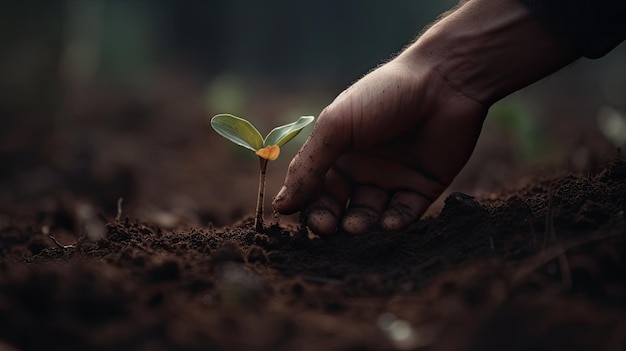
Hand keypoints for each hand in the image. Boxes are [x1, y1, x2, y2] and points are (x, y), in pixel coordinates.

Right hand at [272, 56, 486, 234]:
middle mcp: (362, 168)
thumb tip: (280, 206)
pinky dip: (394, 223)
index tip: (299, 219)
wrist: (443, 83)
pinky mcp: (422, 187)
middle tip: (329, 228)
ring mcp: (392, 179)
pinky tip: (387, 223)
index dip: (306, 206)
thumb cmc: (382, 97)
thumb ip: (308, 167)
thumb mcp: (336, 127)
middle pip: (338, 207)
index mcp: (337, 152)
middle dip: (330, 221)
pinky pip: (404, 214)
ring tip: (357, 225)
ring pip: (370, 215)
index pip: (314, 189)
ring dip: (360, 225)